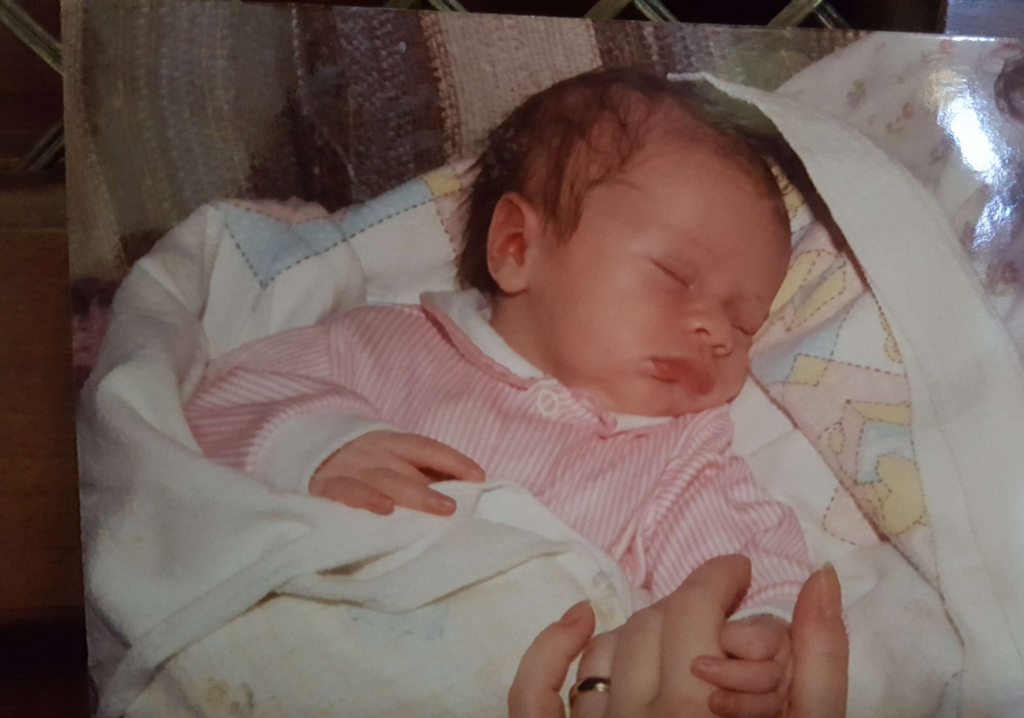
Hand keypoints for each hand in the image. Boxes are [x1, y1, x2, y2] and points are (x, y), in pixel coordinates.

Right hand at [309, 430, 484, 515]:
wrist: (305, 449)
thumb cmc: (362, 462)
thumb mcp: (389, 458)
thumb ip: (420, 472)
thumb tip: (464, 490)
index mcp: (391, 443)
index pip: (427, 448)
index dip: (453, 460)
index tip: (479, 477)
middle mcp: (374, 453)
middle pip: (407, 470)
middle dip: (432, 490)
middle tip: (454, 508)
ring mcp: (350, 468)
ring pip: (384, 480)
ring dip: (412, 496)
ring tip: (435, 510)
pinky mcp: (326, 485)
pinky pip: (348, 492)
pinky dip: (366, 499)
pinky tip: (384, 510)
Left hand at [507, 557, 847, 717]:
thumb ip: (819, 661)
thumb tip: (820, 577)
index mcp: (698, 714)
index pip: (697, 607)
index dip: (721, 577)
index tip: (740, 572)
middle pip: (657, 622)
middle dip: (696, 604)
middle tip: (726, 610)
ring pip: (606, 645)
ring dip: (645, 629)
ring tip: (682, 636)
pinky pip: (535, 690)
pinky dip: (551, 648)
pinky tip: (579, 619)